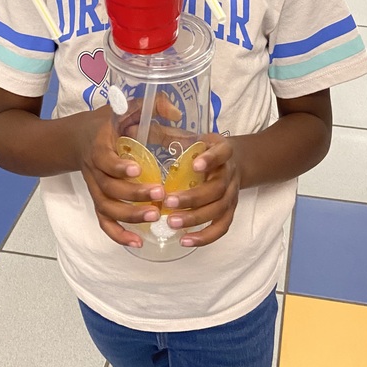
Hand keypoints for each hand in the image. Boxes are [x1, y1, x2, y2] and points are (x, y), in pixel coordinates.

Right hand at [78, 106, 166, 248]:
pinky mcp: (97, 200)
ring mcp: (95, 188)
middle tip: (160, 195)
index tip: (139, 169)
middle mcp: (94, 169)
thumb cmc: (106, 121)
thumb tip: (176, 113)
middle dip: (134, 195)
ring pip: (107, 208)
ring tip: (155, 217)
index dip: (119, 167)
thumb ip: (151, 104)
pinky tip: (137, 242)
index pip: (105, 160)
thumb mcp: (125, 106)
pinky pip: (104, 221)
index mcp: (99, 145)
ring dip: (130, 216)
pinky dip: (118, 234)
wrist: (75, 138)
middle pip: (109, 189)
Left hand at [161, 133, 241, 247]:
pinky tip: (185, 241)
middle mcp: (230, 173)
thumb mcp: (191, 136)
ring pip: (218, 210)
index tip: (195, 164)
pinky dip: (205, 237)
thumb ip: (166, 134)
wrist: (234, 161)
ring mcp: (232, 194)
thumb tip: (133, 125)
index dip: (211, 159)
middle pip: (217, 189)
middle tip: (167, 202)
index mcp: (223, 150)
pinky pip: (221, 227)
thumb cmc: (204, 149)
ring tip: (171, 223)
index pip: (221, 153)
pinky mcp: (230, 211)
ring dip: (195, 219)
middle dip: (193, 198)